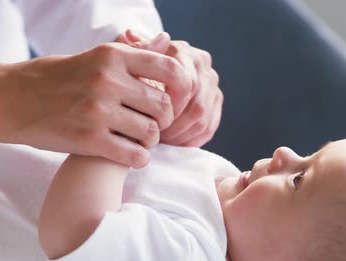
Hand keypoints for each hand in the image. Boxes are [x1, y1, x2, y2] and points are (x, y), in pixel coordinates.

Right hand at [4, 40, 190, 167]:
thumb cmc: (51, 78)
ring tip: (138, 141)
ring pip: (151, 133)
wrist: (11, 100)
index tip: (172, 101)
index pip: (169, 68)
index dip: (181, 89)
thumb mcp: (91, 57)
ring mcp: (98, 111)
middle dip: (163, 120)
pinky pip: (133, 155)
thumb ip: (130, 54)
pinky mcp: (88, 140)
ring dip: (149, 141)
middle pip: (163, 106)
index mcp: (111, 56)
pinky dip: (138, 159)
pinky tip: (130, 156)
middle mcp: (108, 80)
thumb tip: (166, 41)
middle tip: (151, 126)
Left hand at [121, 30, 222, 146]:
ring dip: (180, 133)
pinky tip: (172, 143)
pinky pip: (208, 128)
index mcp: (182, 52)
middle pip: (196, 104)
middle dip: (173, 123)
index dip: (169, 106)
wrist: (144, 88)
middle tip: (155, 135)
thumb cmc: (132, 77)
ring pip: (202, 118)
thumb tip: (129, 33)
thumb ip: (131, 52)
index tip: (151, 118)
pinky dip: (189, 139)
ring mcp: (212, 85)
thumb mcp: (130, 65)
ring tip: (160, 139)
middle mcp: (202, 64)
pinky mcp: (216, 105)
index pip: (184, 83)